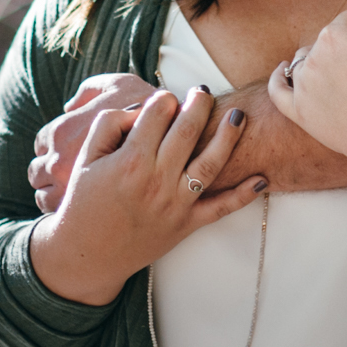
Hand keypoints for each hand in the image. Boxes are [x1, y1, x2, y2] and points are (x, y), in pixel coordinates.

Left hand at [30, 72, 156, 210]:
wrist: (177, 147)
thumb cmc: (147, 108)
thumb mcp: (118, 84)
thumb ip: (91, 90)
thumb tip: (70, 106)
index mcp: (62, 130)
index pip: (42, 142)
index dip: (55, 146)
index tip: (67, 150)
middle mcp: (58, 161)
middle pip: (36, 172)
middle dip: (50, 172)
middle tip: (64, 173)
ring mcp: (69, 190)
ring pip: (43, 196)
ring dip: (54, 193)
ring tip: (73, 195)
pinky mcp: (83, 211)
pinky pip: (58, 213)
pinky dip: (67, 210)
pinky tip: (84, 207)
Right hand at [34, 86, 266, 303]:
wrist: (87, 255)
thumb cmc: (84, 202)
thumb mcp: (84, 159)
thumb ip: (109, 126)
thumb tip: (141, 110)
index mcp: (130, 161)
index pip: (157, 114)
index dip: (163, 99)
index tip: (165, 99)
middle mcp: (156, 180)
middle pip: (187, 131)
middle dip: (199, 105)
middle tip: (204, 92)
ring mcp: (175, 204)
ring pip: (211, 163)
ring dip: (228, 136)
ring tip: (238, 115)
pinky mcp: (186, 225)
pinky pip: (220, 209)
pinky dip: (244, 196)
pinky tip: (262, 178)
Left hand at [269, 0, 346, 157]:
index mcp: (334, 34)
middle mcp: (312, 56)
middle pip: (330, 39)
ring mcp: (303, 86)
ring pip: (307, 61)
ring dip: (322, 60)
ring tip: (346, 75)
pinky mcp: (299, 112)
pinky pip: (279, 90)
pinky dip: (279, 78)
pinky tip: (282, 70)